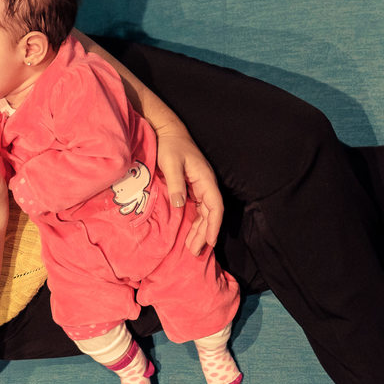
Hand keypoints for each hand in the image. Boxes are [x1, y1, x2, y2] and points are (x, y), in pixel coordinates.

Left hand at [156, 127, 222, 254]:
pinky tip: (190, 233)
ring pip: (205, 213)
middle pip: (211, 213)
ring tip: (192, 248)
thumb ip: (176, 184)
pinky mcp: (193, 187)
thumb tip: (180, 206)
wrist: (168, 131)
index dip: (213, 225)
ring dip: (200, 230)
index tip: (210, 241)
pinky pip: (198, 209)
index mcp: (205, 179)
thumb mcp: (171, 163)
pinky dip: (196, 222)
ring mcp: (200, 186)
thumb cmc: (170, 145)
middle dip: (205, 233)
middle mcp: (206, 184)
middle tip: (195, 251)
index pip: (215, 206)